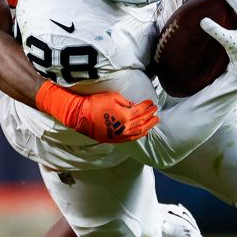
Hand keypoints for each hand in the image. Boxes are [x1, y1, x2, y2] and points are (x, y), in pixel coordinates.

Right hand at [35, 82, 158, 142]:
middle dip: (150, 116)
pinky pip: (131, 139)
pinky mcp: (114, 139)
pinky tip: (143, 131)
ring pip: (139, 132)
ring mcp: (119, 135)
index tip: (151, 102)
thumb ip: (126, 102)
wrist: (80, 115)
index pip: (140, 111)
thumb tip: (134, 105)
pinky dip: (139, 135)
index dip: (147, 106)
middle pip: (142, 122)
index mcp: (125, 116)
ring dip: (148, 126)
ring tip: (154, 121)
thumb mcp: (112, 97)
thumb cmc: (95, 103)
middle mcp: (124, 127)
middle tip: (156, 111)